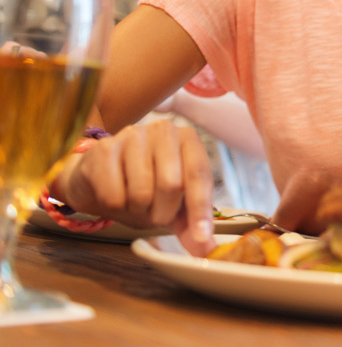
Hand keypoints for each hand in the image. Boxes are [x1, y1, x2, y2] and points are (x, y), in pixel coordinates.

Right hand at [55, 121, 214, 255]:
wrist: (95, 179)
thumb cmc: (141, 188)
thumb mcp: (172, 205)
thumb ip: (191, 224)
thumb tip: (207, 250)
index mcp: (187, 139)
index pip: (199, 174)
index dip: (200, 208)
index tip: (201, 236)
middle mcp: (163, 130)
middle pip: (171, 184)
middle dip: (163, 212)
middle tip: (154, 215)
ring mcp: (132, 135)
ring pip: (142, 190)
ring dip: (138, 209)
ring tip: (133, 202)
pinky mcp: (102, 149)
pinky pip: (114, 194)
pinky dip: (115, 206)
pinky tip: (112, 195)